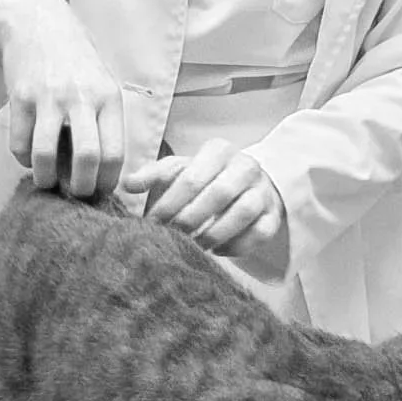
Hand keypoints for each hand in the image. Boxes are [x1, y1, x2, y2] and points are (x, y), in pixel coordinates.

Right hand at [0, 0, 123, 197]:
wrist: (38, 22)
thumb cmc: (75, 61)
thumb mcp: (102, 83)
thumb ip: (105, 121)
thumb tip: (103, 173)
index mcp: (109, 97)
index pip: (115, 152)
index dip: (108, 182)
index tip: (100, 192)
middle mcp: (82, 96)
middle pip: (88, 157)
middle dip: (81, 187)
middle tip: (75, 194)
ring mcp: (49, 96)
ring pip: (46, 154)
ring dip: (46, 178)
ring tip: (47, 181)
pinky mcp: (20, 96)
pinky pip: (19, 142)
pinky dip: (23, 158)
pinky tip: (29, 155)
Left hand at [125, 137, 289, 282]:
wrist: (246, 183)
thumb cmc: (205, 177)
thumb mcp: (179, 169)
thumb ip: (154, 174)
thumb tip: (128, 184)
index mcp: (219, 150)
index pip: (192, 176)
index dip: (170, 203)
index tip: (153, 222)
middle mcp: (246, 166)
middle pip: (218, 194)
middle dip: (190, 220)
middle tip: (171, 237)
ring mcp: (263, 190)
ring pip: (242, 213)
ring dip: (213, 234)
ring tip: (193, 246)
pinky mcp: (274, 215)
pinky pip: (259, 233)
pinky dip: (236, 246)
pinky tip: (216, 250)